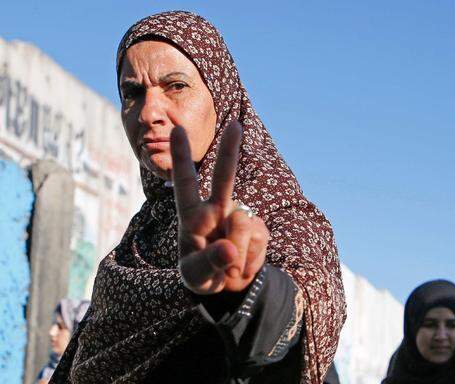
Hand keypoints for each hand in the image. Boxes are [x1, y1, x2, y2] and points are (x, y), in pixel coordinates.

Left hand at [170, 121, 267, 293]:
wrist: (229, 288)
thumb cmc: (202, 276)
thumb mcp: (197, 276)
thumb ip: (209, 263)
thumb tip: (229, 249)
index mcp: (193, 216)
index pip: (185, 183)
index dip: (181, 157)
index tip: (178, 130)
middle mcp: (217, 210)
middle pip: (224, 178)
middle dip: (229, 151)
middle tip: (236, 125)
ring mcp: (239, 217)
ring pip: (242, 226)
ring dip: (237, 255)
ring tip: (230, 268)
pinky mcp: (259, 229)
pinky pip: (258, 240)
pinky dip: (250, 260)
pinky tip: (243, 265)